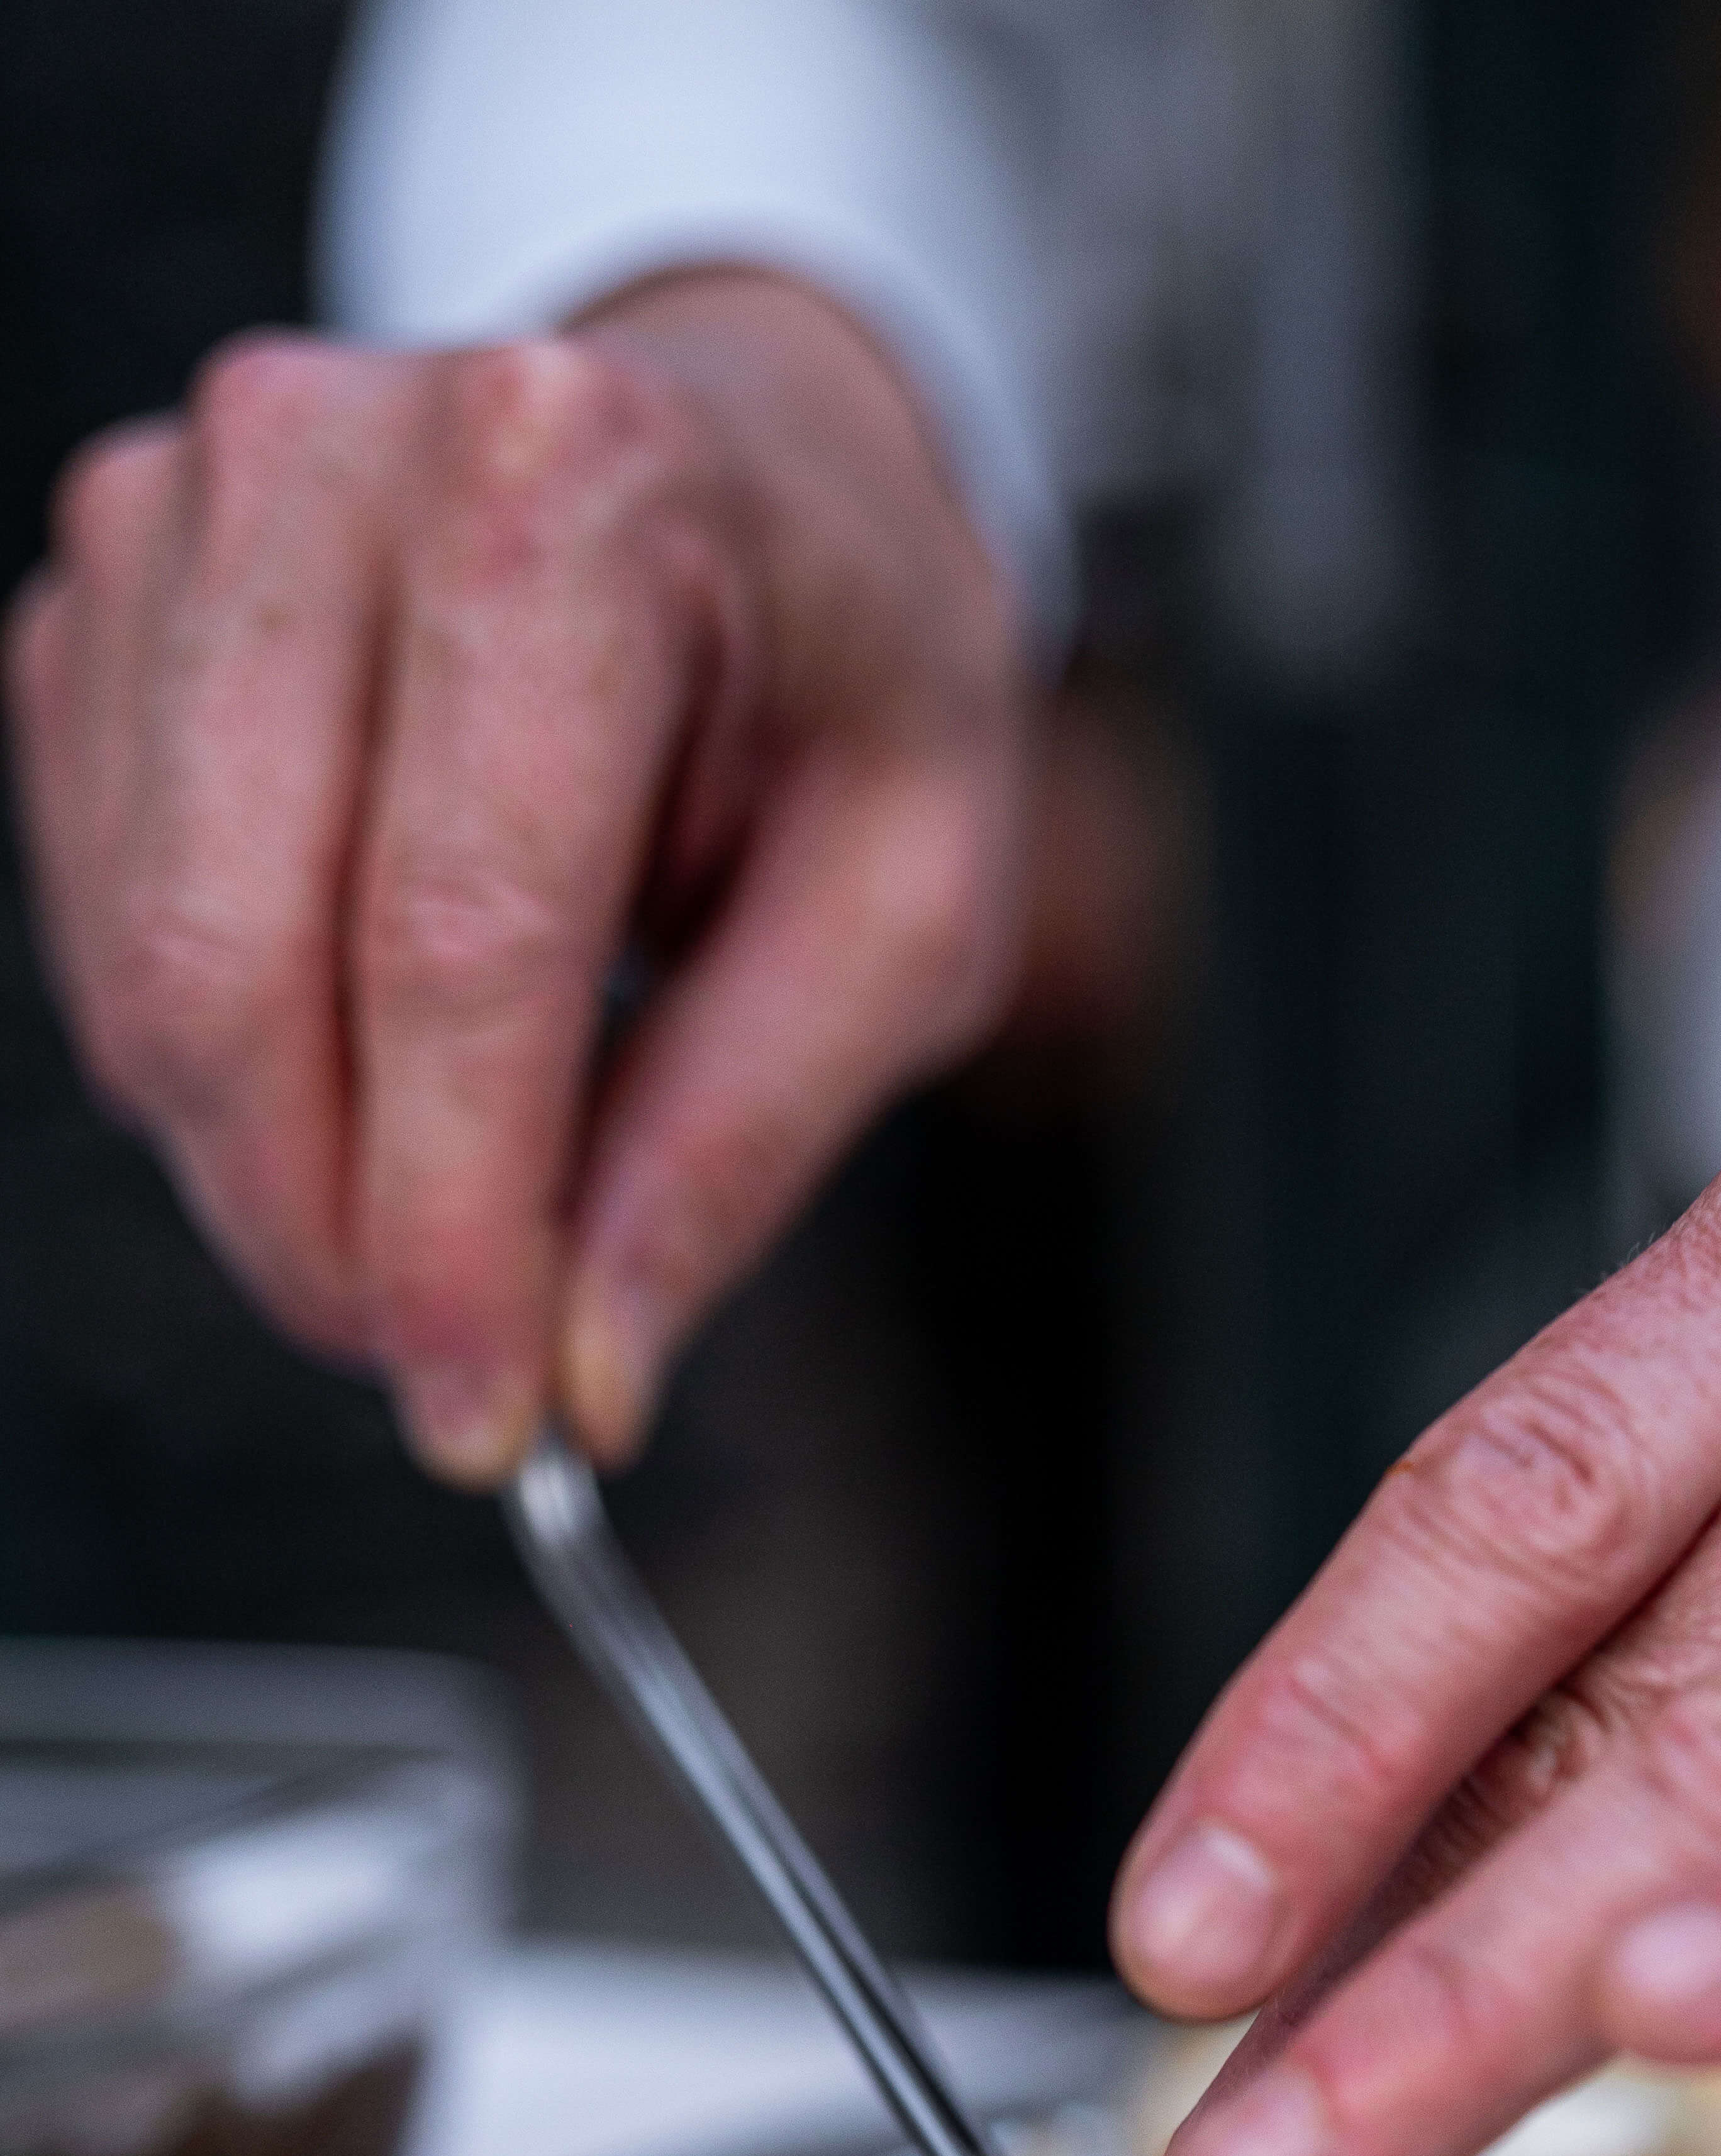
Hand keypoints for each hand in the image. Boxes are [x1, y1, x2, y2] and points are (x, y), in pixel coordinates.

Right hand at [5, 268, 1027, 1480]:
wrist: (755, 474)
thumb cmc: (848, 675)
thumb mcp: (909, 913)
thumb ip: (738, 1147)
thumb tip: (584, 1377)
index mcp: (570, 490)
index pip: (457, 940)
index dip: (450, 1228)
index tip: (483, 1424)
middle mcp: (328, 454)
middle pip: (243, 964)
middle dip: (333, 1235)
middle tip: (457, 1374)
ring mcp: (177, 511)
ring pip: (147, 974)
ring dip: (277, 1171)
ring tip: (447, 1204)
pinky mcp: (100, 600)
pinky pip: (100, 926)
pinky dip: (220, 1072)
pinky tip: (366, 1061)